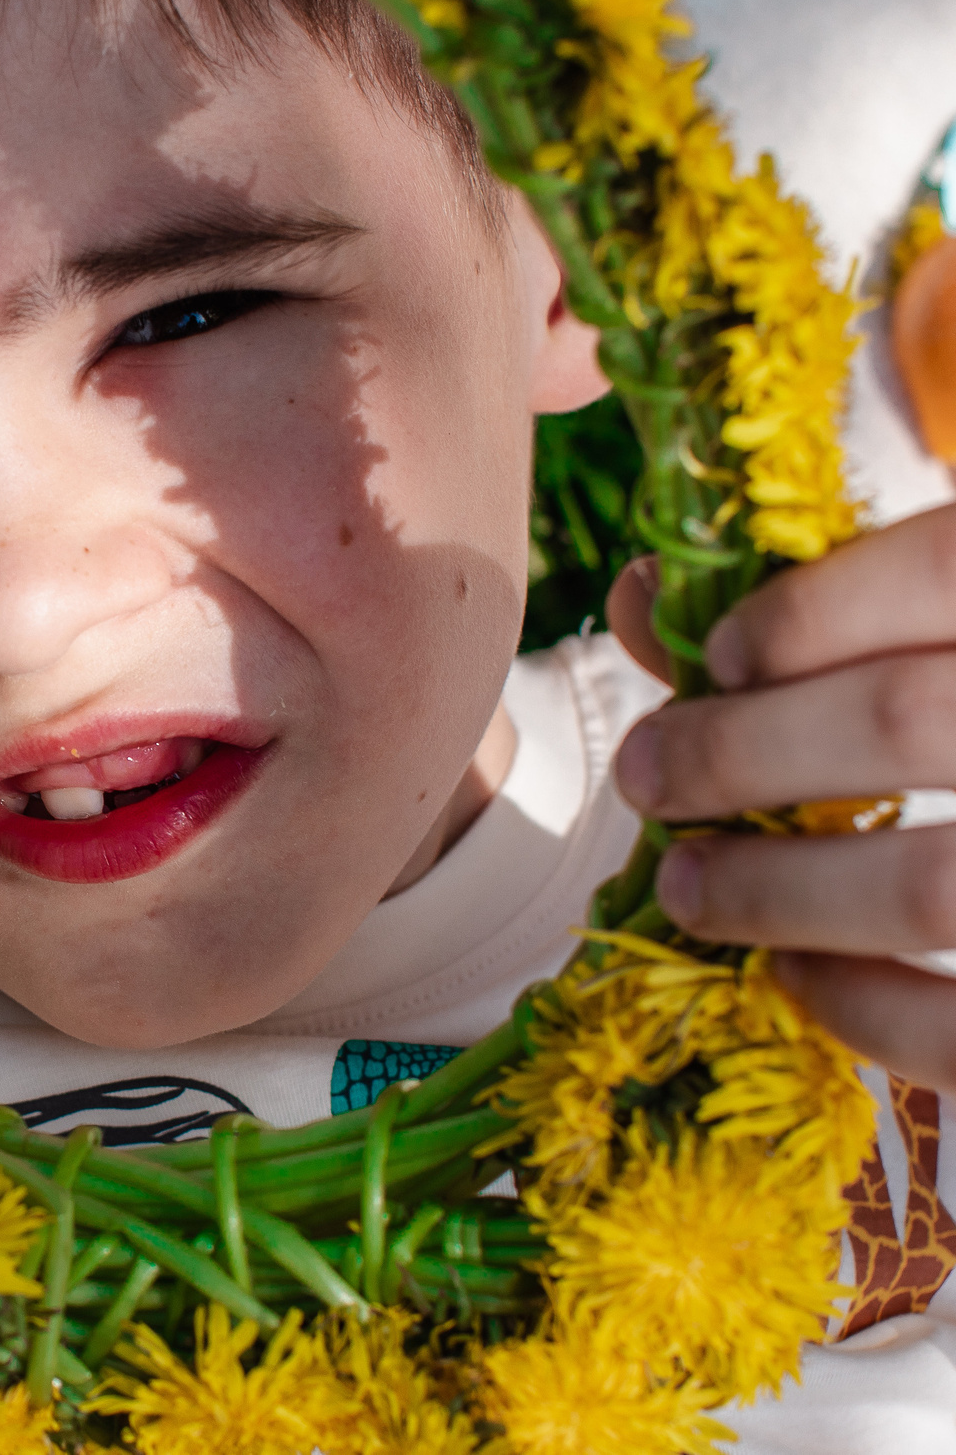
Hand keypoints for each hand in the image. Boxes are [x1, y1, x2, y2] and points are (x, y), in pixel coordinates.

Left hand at [607, 502, 955, 1085]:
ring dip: (775, 888)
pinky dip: (861, 1002)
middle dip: (740, 753)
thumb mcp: (947, 647)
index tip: (716, 657)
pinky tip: (796, 970)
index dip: (810, 610)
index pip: (951, 564)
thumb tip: (642, 598)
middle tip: (650, 777)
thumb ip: (822, 615)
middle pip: (908, 719)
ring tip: (687, 884)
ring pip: (933, 885)